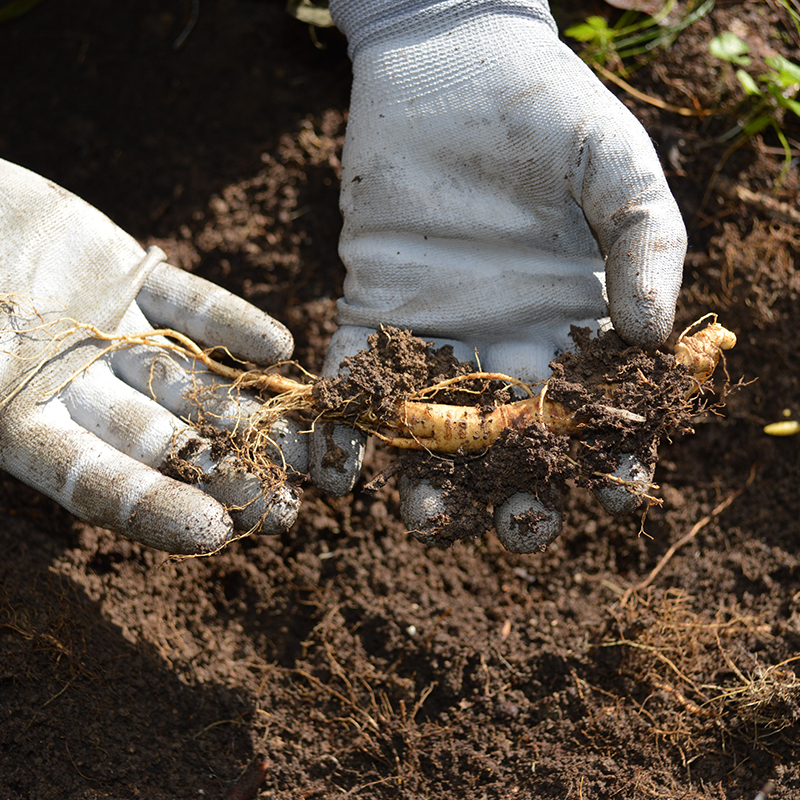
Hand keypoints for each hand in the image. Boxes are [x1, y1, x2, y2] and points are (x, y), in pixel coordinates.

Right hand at [0, 159, 306, 554]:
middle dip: (225, 472)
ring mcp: (108, 331)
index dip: (151, 507)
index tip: (215, 533)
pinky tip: (278, 346)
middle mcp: (76, 386)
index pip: (93, 480)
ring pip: (189, 380)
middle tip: (288, 508)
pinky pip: (187, 304)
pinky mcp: (128, 274)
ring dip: (247, 408)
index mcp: (21, 423)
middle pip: (162, 439)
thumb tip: (4, 437)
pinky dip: (228, 323)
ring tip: (306, 438)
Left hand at [313, 0, 686, 551]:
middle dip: (513, 492)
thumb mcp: (618, 171)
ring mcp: (438, 331)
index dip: (612, 459)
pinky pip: (358, 376)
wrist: (454, 66)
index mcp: (574, 324)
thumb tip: (656, 339)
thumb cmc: (551, 113)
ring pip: (434, 428)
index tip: (611, 493)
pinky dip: (347, 424)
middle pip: (513, 441)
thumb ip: (646, 247)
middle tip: (509, 527)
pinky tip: (339, 469)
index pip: (599, 412)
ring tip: (421, 514)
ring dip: (427, 479)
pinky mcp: (373, 307)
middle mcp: (507, 342)